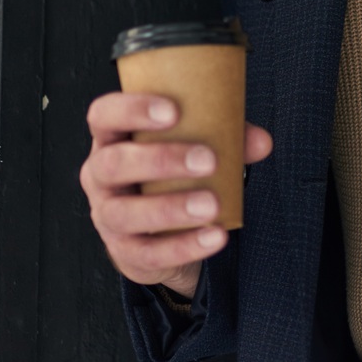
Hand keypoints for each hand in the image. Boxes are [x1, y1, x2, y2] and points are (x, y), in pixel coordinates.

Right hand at [81, 92, 273, 297]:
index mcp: (112, 139)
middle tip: (209, 161)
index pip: (103, 115)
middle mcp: (99, 176)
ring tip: (212, 204)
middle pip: (113, 164)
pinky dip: (184, 246)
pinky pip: (149, 252)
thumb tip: (262, 142)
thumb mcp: (194, 148)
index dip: (132, 110)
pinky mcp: (125, 251)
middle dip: (160, 160)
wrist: (162, 232)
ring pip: (125, 213)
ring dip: (171, 208)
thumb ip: (226, 138)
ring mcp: (107, 216)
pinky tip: (214, 237)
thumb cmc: (174, 175)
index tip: (173, 111)